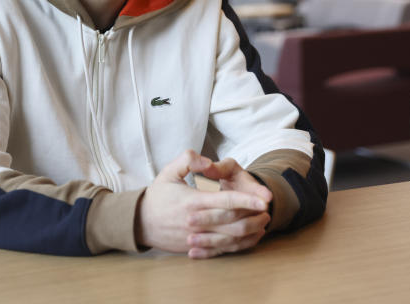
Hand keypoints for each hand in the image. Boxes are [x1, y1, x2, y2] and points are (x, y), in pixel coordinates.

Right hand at [136, 150, 270, 258]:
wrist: (140, 222)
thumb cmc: (157, 195)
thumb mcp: (168, 171)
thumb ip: (188, 160)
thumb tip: (207, 161)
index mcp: (193, 202)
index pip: (225, 201)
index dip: (248, 199)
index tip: (265, 199)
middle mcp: (197, 222)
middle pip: (232, 222)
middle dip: (254, 216)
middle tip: (269, 209)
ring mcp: (196, 238)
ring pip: (230, 239)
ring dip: (250, 231)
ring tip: (263, 222)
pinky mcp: (196, 248)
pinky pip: (222, 250)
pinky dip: (239, 245)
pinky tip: (250, 237)